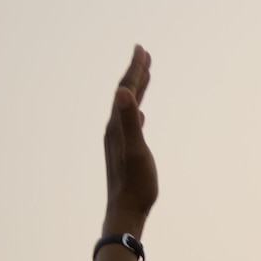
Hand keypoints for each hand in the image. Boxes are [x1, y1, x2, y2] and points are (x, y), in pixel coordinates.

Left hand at [103, 45, 156, 232]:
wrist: (126, 210)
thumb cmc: (135, 184)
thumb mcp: (135, 150)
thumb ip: (129, 121)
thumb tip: (123, 92)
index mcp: (117, 125)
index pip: (126, 89)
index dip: (135, 69)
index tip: (142, 49)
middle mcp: (115, 129)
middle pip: (125, 94)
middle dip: (135, 73)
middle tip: (144, 53)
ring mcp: (119, 140)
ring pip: (128, 107)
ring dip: (137, 90)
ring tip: (145, 76)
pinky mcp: (124, 151)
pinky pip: (130, 122)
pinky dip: (136, 110)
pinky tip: (140, 114)